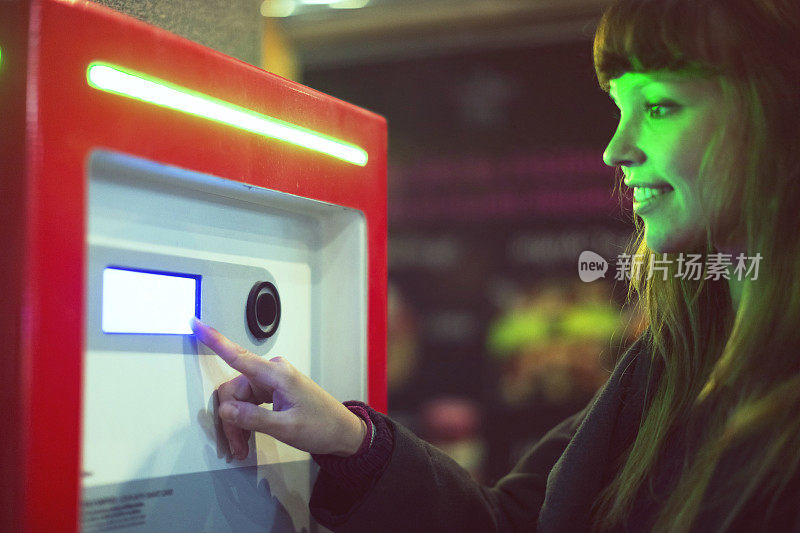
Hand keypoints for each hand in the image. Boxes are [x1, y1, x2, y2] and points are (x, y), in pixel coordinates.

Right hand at [191, 317, 366, 459]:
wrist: (343, 431)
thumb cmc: (322, 426)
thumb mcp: (286, 428)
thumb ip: (254, 418)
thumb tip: (226, 410)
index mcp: (277, 374)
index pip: (238, 355)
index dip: (214, 340)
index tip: (196, 324)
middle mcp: (273, 371)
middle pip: (234, 390)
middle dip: (231, 419)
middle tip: (236, 446)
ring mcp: (273, 379)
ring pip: (240, 399)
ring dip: (238, 423)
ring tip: (243, 446)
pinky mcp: (274, 388)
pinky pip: (249, 400)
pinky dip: (246, 419)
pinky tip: (249, 436)